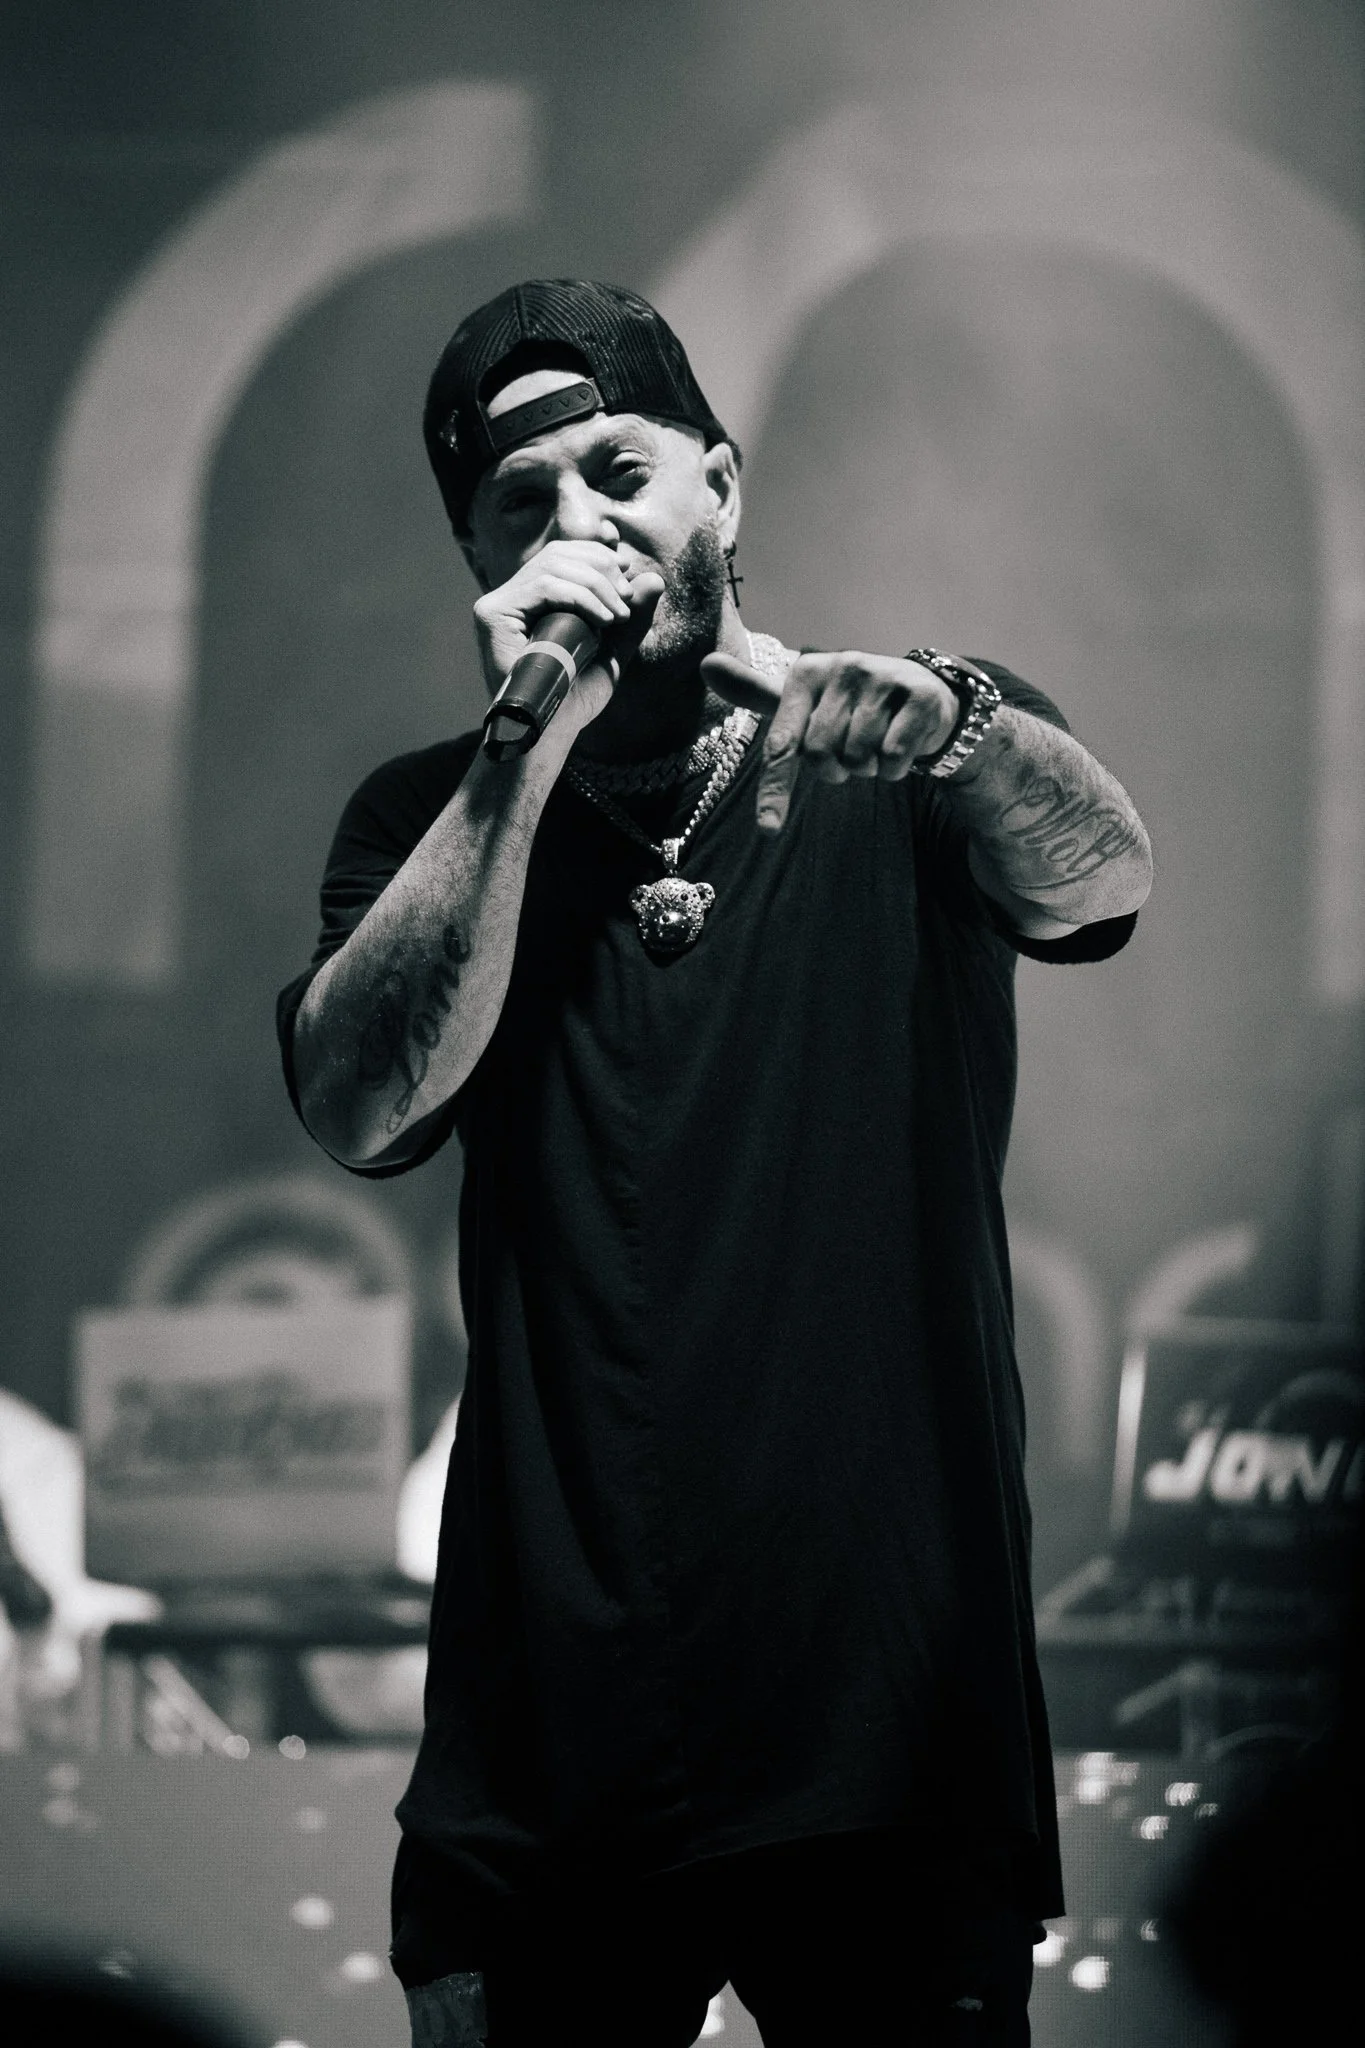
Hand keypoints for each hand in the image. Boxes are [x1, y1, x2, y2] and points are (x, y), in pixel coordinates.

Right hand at [473, 540, 664, 729]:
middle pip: (559, 554)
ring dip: (596, 585)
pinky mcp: (492, 615)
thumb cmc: (575, 697)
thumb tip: (655, 578)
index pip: (564, 555)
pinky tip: (603, 619)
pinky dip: (580, 596)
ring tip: (617, 616)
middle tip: (626, 601)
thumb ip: (632, 617)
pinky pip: (543, 587)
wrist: (551, 732)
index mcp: (533, 599)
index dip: (599, 556)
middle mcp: (511, 597)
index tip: (628, 577)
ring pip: (553, 566)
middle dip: (602, 570)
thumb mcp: (613, 651)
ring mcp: (497, 604)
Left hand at [705, 649, 958, 830]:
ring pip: (859, 759)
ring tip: (876, 744)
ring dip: (866, 768)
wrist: (920, 693)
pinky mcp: (918, 696)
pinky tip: (901, 746)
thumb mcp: (805, 697)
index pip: (782, 743)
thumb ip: (756, 690)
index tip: (769, 830)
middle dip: (834, 770)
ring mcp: (883, 678)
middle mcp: (843, 667)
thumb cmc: (850, 704)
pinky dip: (895, 767)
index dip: (774, 790)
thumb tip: (706, 664)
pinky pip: (893, 756)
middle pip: (821, 757)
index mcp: (807, 672)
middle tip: (849, 752)